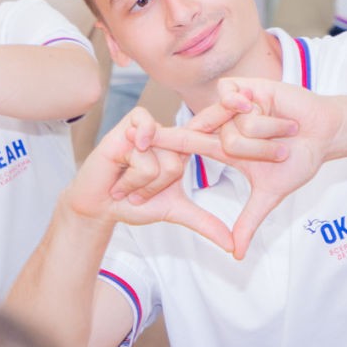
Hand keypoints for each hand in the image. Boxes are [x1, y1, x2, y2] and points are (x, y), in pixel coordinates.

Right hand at [67, 108, 237, 253]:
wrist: (99, 205)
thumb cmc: (134, 203)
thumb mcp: (174, 212)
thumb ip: (205, 223)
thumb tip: (232, 245)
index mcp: (181, 148)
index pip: (208, 128)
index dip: (225, 112)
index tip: (247, 100)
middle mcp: (168, 136)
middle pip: (185, 154)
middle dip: (158, 183)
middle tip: (134, 197)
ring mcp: (149, 130)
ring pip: (166, 161)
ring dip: (144, 185)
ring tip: (128, 187)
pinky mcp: (129, 127)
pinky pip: (145, 150)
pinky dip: (134, 172)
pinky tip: (120, 169)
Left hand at [146, 77, 325, 258]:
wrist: (325, 133)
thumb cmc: (300, 161)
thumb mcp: (271, 195)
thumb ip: (248, 221)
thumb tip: (235, 255)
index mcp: (223, 146)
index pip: (186, 146)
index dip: (162, 147)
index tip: (134, 150)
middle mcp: (224, 123)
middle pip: (216, 140)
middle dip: (255, 151)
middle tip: (280, 154)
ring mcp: (234, 104)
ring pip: (232, 125)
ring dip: (266, 135)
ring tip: (286, 133)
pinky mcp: (245, 85)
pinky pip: (236, 100)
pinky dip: (260, 111)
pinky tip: (272, 110)